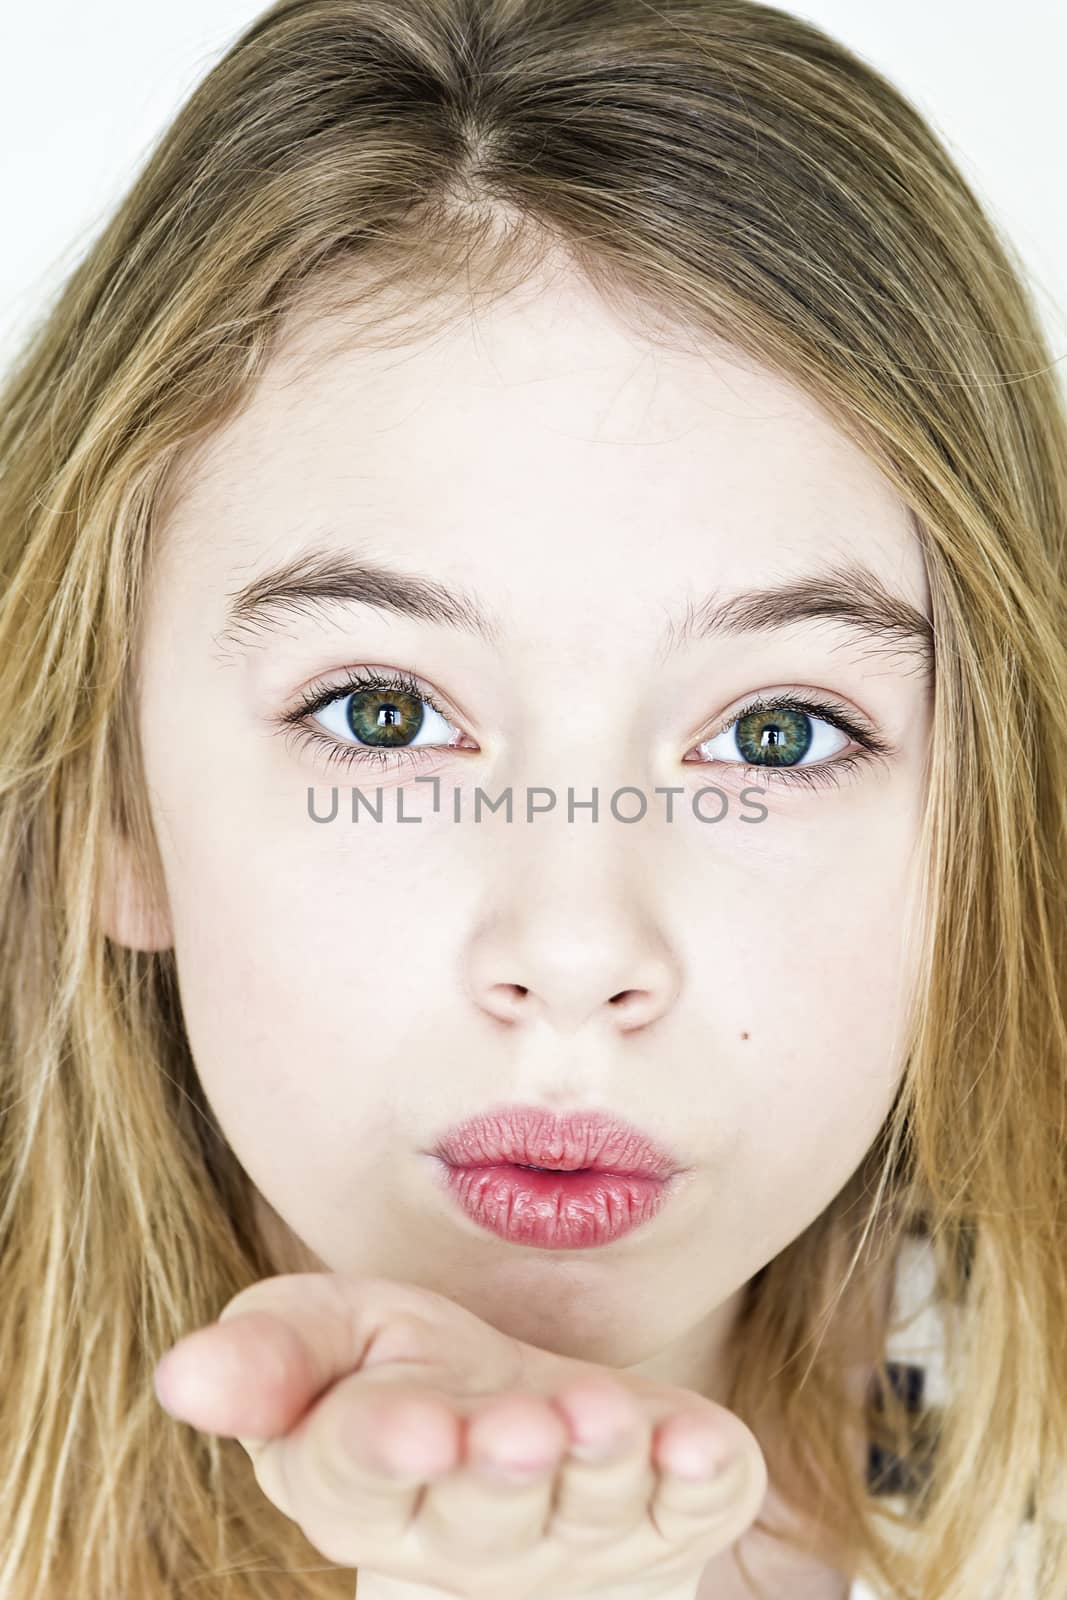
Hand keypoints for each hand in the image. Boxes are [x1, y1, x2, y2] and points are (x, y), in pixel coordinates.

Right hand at [152, 1273, 767, 1599]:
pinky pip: (687, 1514)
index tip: (420, 1425)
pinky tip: (702, 1444)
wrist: (514, 1400)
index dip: (390, 1453)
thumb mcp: (322, 1333)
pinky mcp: (659, 1519)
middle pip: (484, 1511)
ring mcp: (569, 1535)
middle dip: (505, 1470)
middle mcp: (464, 1529)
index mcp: (362, 1480)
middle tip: (525, 1426)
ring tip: (608, 1414)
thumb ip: (264, 1356)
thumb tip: (184, 1375)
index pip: (361, 1477)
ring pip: (586, 1516)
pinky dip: (697, 1481)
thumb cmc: (398, 1364)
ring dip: (601, 1468)